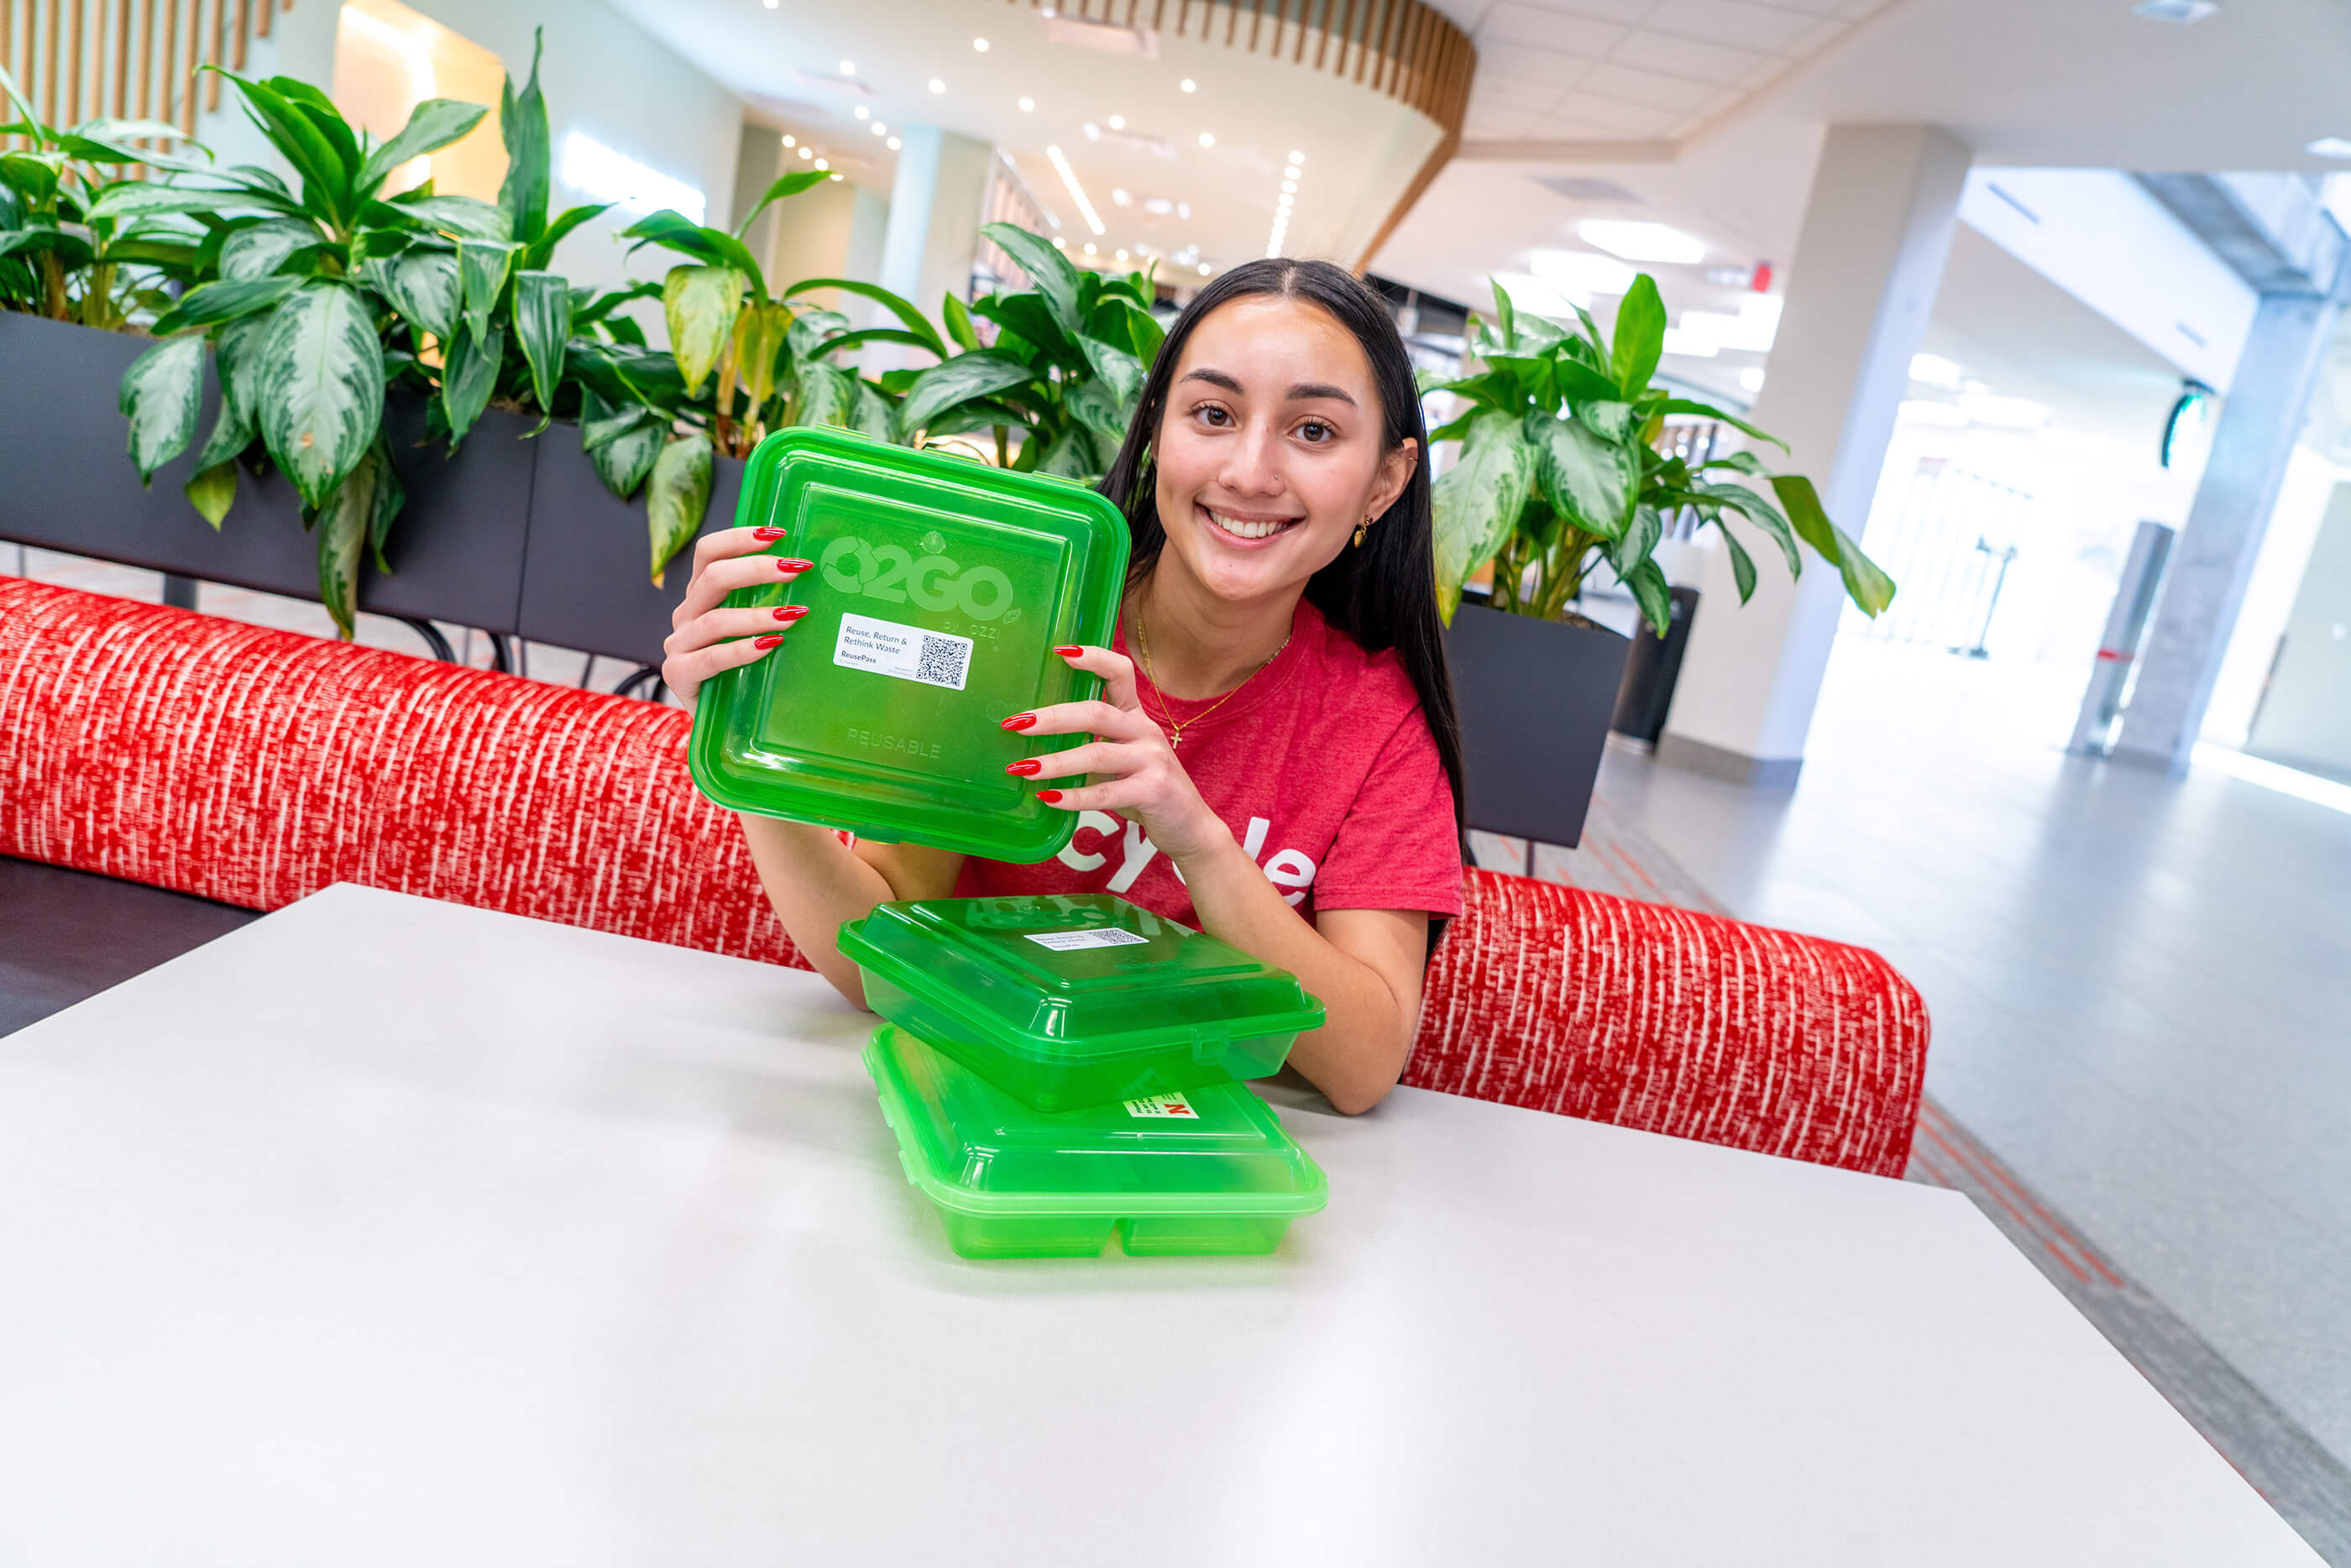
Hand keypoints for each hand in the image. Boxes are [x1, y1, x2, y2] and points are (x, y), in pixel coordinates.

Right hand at [659, 526, 814, 708]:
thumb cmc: (747, 671)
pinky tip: (770, 646)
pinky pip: (711, 658)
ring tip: (792, 616)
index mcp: (700, 597)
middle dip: (756, 570)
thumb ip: (772, 605)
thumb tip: (814, 577)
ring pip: (714, 620)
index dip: (739, 538)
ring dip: (757, 614)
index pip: (709, 553)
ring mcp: (678, 645)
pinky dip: (742, 650)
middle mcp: (685, 615)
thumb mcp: (757, 631)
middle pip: (712, 578)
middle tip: (795, 570)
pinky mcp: (678, 675)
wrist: (721, 722)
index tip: (777, 534)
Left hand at [1002, 646, 1231, 863]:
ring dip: (1055, 762)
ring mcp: (1153, 760)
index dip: (1093, 658)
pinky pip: (1106, 792)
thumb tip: (1036, 737)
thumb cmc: (1145, 788)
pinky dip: (1074, 796)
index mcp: (1135, 717)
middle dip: (1053, 717)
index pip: (1120, 673)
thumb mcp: (1122, 757)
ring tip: (1022, 769)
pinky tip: (1048, 797)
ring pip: (1096, 753)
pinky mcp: (1153, 791)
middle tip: (1016, 723)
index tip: (1059, 652)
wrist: (1189, 825)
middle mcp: (1146, 731)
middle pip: (1096, 713)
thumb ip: (1092, 743)